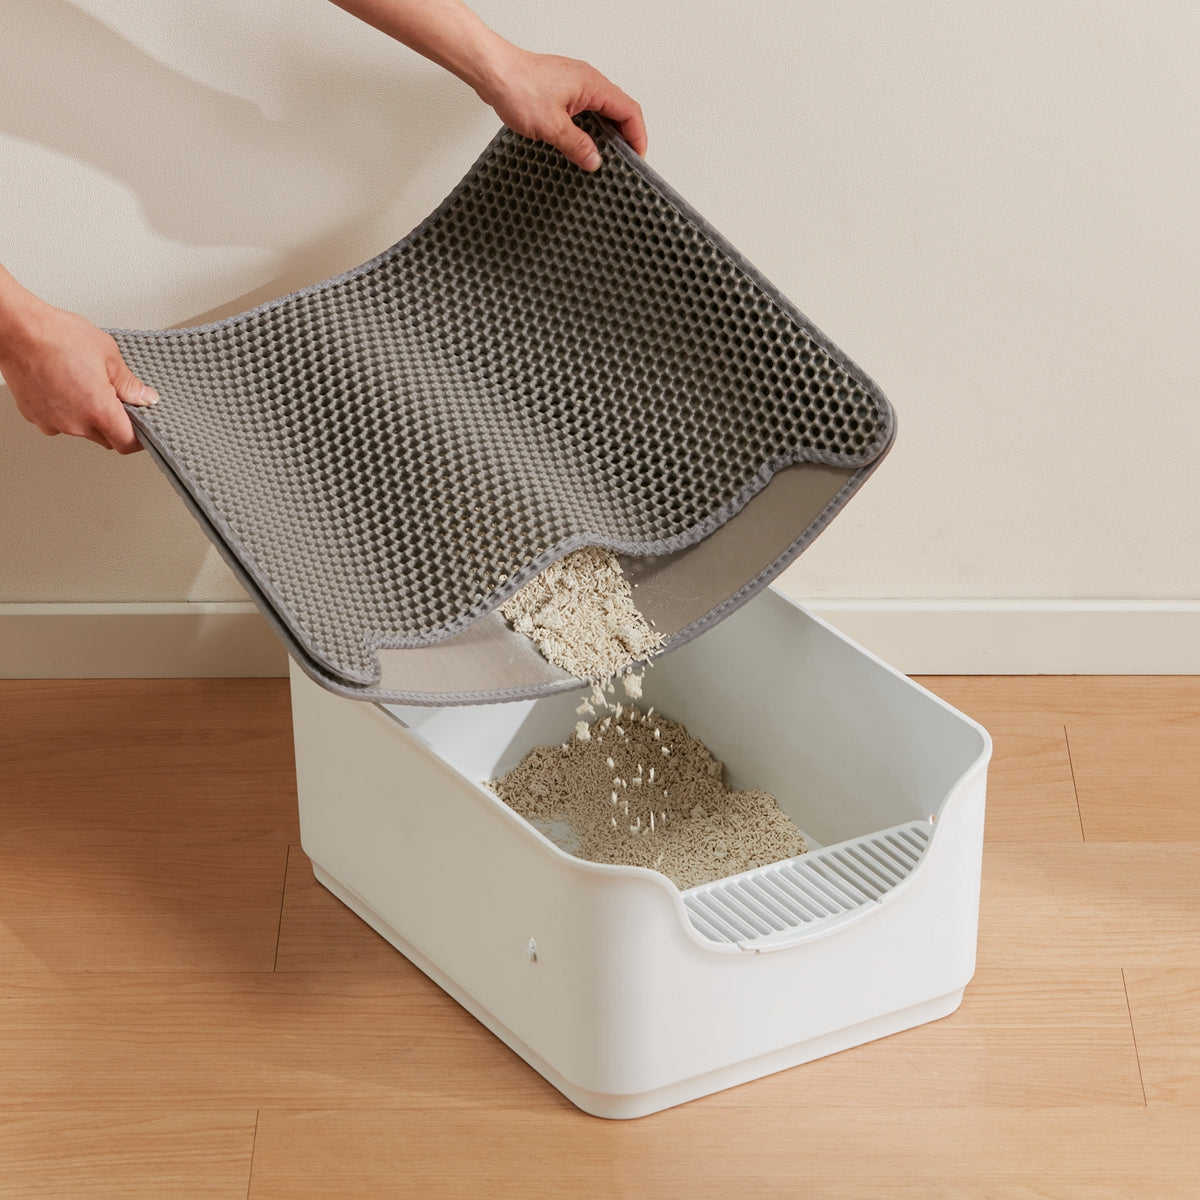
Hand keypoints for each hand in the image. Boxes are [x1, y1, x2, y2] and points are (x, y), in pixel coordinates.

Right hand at [0, 279, 156, 453]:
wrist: (16, 329)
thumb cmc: (57, 336)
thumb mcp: (108, 354)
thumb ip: (129, 384)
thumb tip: (145, 398)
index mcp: (97, 411)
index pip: (126, 444)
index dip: (139, 438)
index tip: (142, 428)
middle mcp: (74, 424)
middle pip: (106, 439)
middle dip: (115, 424)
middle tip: (114, 397)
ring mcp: (52, 422)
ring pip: (81, 431)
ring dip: (88, 417)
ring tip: (83, 385)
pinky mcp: (34, 417)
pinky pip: (59, 422)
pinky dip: (66, 410)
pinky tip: (64, 386)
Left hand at [475, 44, 647, 171]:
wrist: (491, 71)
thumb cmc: (517, 86)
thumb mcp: (552, 127)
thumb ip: (577, 145)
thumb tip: (594, 161)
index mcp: (593, 85)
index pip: (629, 111)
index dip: (638, 137)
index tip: (637, 159)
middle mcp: (587, 81)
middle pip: (619, 111)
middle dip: (624, 138)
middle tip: (623, 162)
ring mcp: (574, 85)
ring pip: (601, 111)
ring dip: (605, 134)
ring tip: (604, 157)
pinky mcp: (560, 91)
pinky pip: (584, 111)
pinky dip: (589, 128)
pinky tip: (581, 143)